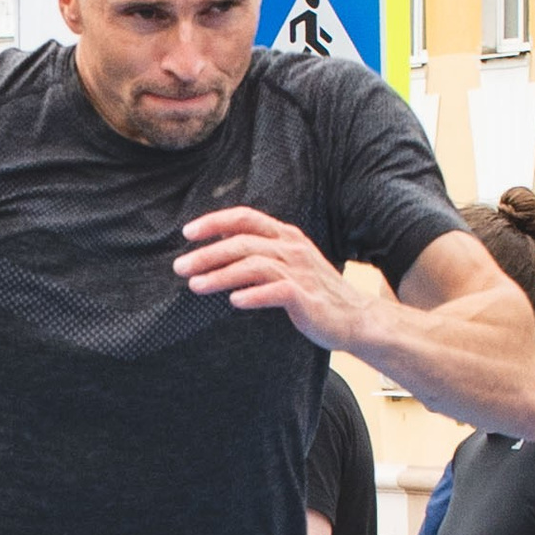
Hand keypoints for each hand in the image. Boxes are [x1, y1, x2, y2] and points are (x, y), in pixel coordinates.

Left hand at [175, 205, 359, 348]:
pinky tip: (234, 302)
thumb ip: (259, 250)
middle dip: (207, 254)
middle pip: (242, 242)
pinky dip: (253, 295)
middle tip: (180, 267)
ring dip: (221, 275)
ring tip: (196, 286)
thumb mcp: (288, 261)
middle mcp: (292, 248)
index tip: (187, 232)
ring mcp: (300, 272)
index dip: (215, 222)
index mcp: (285, 235)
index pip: (245, 218)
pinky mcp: (306, 297)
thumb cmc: (314, 290)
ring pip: (254, 265)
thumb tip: (217, 244)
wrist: (355, 317)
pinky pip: (276, 291)